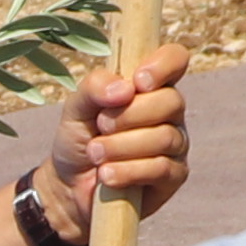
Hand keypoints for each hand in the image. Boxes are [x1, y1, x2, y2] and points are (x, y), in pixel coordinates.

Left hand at [46, 42, 193, 234]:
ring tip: (95, 153)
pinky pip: (161, 168)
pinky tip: (107, 175)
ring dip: (121, 146)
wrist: (69, 186)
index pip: (175, 59)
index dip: (162, 66)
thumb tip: (125, 89)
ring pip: (164, 137)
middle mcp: (169, 112)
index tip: (137, 82)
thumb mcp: (75, 108)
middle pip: (170, 101)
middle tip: (100, 126)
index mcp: (150, 85)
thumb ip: (94, 87)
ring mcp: (175, 144)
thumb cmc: (79, 139)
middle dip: (128, 116)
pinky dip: (128, 171)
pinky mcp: (173, 176)